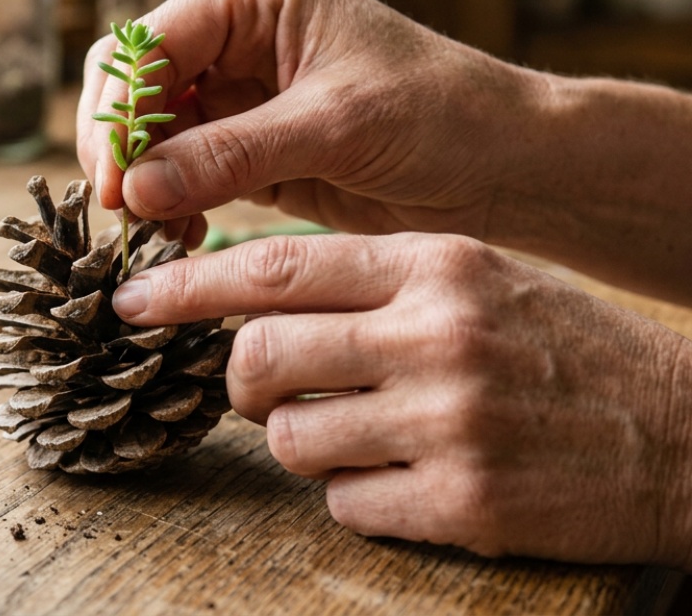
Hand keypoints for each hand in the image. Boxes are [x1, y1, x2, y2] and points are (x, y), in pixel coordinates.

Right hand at [78, 0, 541, 248]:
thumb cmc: (441, 115)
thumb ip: (232, 154)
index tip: (116, 182)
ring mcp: (238, 96)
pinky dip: (172, 204)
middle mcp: (236, 38)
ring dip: (143, 182)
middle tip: (121, 211)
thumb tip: (138, 188)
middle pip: (136, 86)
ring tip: (150, 233)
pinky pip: (183, 172)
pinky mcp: (248, 149)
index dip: (121, 112)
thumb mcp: (336, 126)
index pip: (150, 44)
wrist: (503, 167)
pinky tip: (181, 236)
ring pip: (151, 134)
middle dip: (121, 147)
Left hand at [111, 232, 691, 568]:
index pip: (275, 267)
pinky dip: (357, 496)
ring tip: (360, 436)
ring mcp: (448, 421)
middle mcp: (434, 334)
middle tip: (264, 392)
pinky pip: (344, 504)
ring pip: (288, 438)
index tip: (132, 302)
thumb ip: (371, 283)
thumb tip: (254, 301)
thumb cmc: (561, 349)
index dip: (189, 286)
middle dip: (241, 383)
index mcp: (433, 265)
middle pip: (258, 357)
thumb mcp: (476, 279)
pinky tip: (410, 480)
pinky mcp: (463, 502)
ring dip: (301, 443)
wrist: (683, 431)